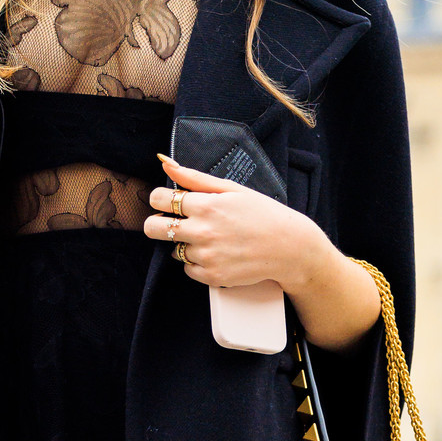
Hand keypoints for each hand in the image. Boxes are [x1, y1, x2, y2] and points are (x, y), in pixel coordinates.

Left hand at [145, 154, 379, 349]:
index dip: (158, 199)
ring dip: (186, 244)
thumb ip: (195, 178)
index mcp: (205, 205)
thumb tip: (166, 164)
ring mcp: (206, 256)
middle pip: (152, 228)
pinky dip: (197, 263)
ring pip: (173, 250)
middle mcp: (202, 231)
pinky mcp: (212, 276)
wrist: (289, 248)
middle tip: (173, 223)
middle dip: (157, 223)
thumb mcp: (231, 189)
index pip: (157, 199)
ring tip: (212, 239)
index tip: (167, 202)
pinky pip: (188, 269)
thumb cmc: (262, 214)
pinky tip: (217, 254)